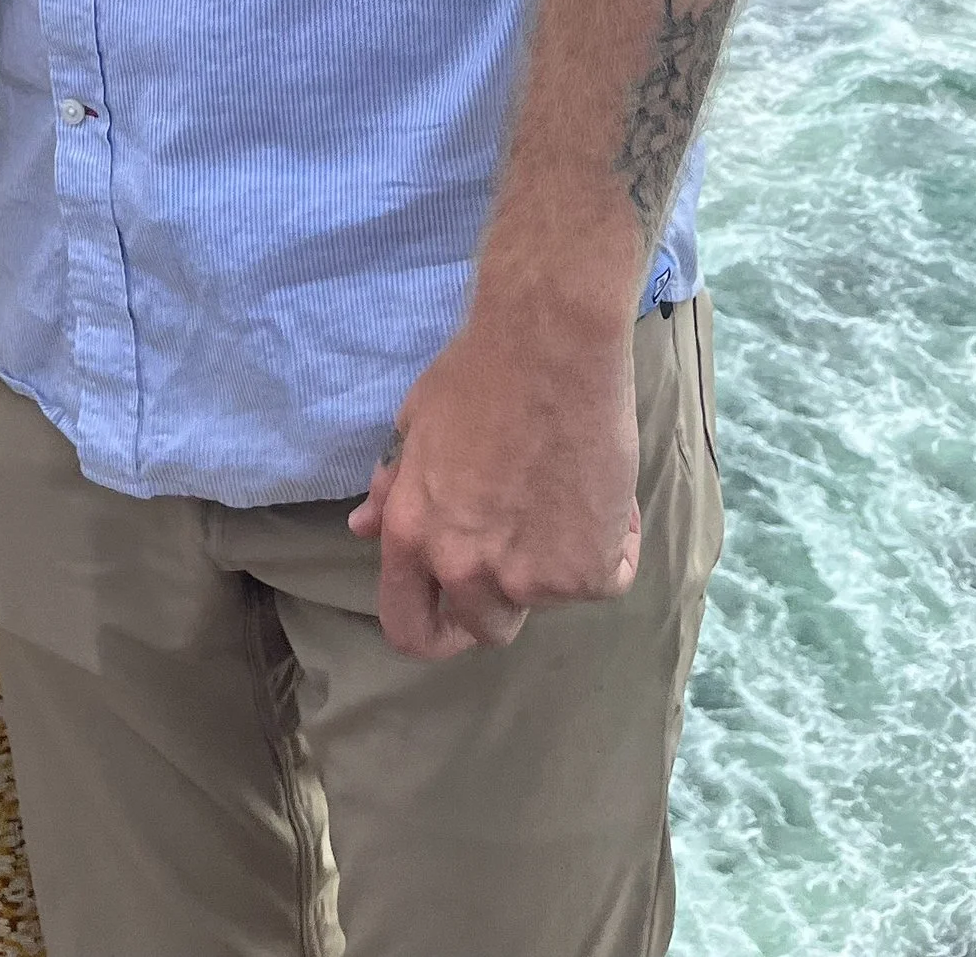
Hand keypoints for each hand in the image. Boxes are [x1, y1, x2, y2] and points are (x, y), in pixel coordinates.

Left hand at [348, 305, 641, 659]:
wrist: (552, 345)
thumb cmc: (481, 372)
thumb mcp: (415, 426)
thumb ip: (393, 489)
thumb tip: (361, 529)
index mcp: (413, 535)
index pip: (408, 626)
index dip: (431, 631)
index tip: (452, 621)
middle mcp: (464, 568)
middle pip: (485, 629)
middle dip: (504, 597)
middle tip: (526, 541)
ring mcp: (530, 579)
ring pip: (548, 599)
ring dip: (558, 561)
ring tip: (564, 489)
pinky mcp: (590, 572)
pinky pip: (607, 577)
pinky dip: (614, 544)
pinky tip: (605, 490)